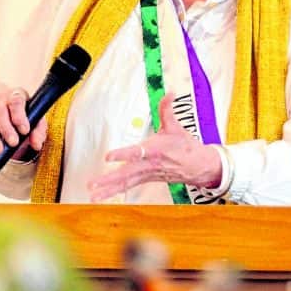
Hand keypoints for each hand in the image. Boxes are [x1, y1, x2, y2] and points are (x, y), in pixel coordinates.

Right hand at [0, 83, 47, 156]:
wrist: (17, 114)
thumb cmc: (28, 116)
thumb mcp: (38, 121)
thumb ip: (38, 131)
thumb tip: (36, 144)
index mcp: (16, 95)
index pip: (16, 101)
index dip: (20, 116)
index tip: (25, 130)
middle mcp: (0, 101)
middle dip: (6, 128)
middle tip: (14, 143)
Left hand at [87, 93, 222, 201]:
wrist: (198, 167)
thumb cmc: (186, 146)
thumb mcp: (176, 126)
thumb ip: (167, 109)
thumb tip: (169, 93)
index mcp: (155, 150)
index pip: (137, 153)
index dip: (123, 154)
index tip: (109, 156)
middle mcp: (149, 165)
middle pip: (126, 173)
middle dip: (109, 179)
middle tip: (93, 184)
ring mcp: (147, 175)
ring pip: (125, 183)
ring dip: (108, 189)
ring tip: (92, 194)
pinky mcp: (145, 180)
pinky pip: (127, 187)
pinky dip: (113, 192)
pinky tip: (100, 196)